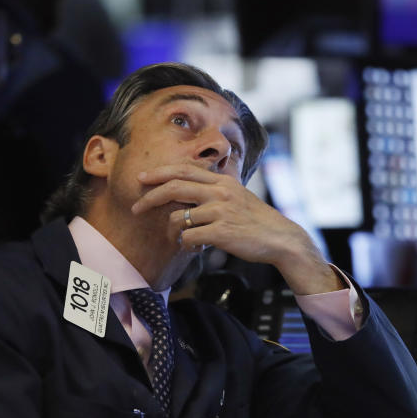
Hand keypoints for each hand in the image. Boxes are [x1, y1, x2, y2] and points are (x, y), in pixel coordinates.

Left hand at [130, 164, 344, 294]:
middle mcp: (220, 192)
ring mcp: (221, 212)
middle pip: (174, 188)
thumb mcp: (237, 197)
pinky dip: (187, 244)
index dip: (159, 173)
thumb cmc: (257, 221)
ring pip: (179, 217)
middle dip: (150, 198)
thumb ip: (214, 191)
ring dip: (172, 230)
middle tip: (135, 208)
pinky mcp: (222, 232)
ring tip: (179, 238)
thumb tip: (186, 194)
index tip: (142, 179)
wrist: (281, 238)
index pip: (184, 170)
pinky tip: (195, 247)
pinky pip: (190, 237)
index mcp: (222, 181)